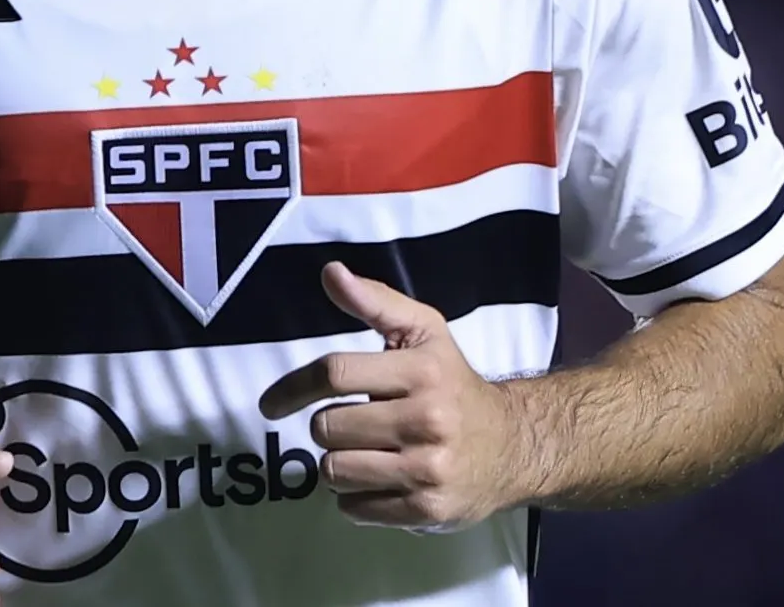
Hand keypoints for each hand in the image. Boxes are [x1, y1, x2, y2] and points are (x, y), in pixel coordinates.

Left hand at [258, 262, 531, 529]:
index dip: (293, 387)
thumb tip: (330, 273)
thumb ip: (375, 301)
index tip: (270, 403)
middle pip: (328, 427)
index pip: (334, 374)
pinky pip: (353, 509)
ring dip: (339, 464)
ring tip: (369, 453)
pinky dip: (356, 497)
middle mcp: (427, 420)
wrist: (513, 445)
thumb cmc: (454, 383)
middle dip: (329, 427)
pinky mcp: (426, 510)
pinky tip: (382, 480)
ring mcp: (427, 470)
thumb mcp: (424, 332)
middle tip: (355, 424)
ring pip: (334, 471)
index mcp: (422, 370)